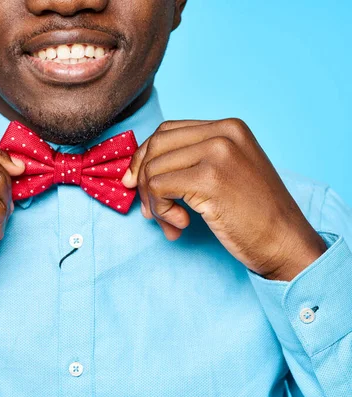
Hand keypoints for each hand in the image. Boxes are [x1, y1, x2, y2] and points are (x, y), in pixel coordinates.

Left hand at [122, 119, 326, 280]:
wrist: (286, 243)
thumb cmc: (254, 215)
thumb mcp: (225, 173)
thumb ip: (190, 162)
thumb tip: (135, 172)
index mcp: (229, 127)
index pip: (167, 131)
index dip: (144, 158)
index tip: (136, 184)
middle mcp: (224, 132)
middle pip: (155, 146)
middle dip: (142, 180)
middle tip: (150, 211)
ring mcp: (218, 153)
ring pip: (153, 169)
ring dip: (153, 203)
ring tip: (170, 224)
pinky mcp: (210, 178)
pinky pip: (158, 188)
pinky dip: (160, 210)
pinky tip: (181, 224)